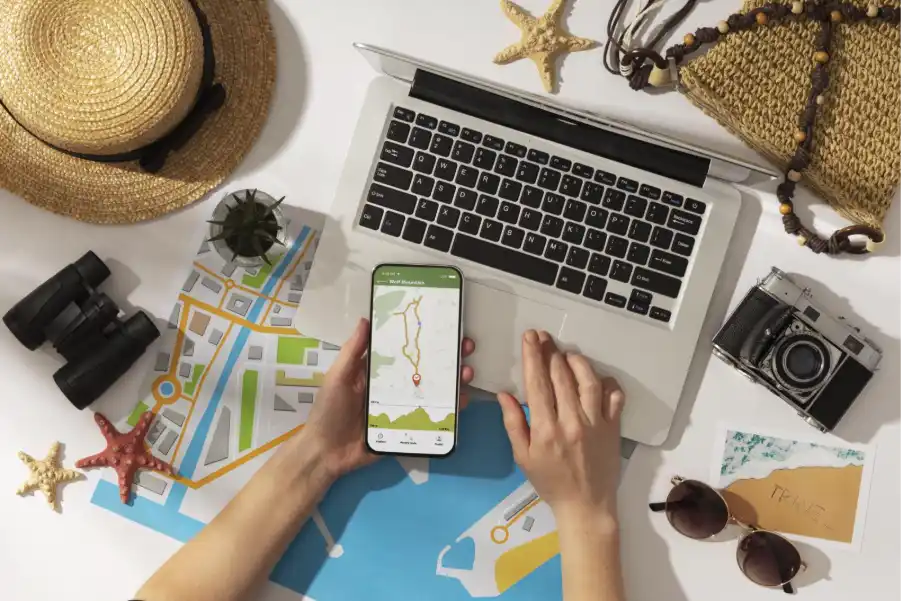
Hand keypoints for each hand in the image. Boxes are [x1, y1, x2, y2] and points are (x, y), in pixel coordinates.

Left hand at [302, 318, 475, 479]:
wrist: (326, 454)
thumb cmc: (328, 412)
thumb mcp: (337, 378)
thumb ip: (352, 352)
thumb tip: (366, 319)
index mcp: (378, 371)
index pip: (406, 349)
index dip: (424, 338)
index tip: (444, 325)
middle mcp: (395, 386)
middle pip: (427, 368)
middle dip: (449, 356)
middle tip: (466, 346)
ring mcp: (405, 407)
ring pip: (435, 390)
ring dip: (454, 380)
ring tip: (466, 373)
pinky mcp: (409, 428)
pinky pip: (434, 417)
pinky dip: (451, 409)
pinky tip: (462, 401)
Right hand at [497, 330, 624, 527]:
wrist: (586, 506)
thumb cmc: (550, 482)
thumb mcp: (522, 457)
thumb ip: (513, 423)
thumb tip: (504, 395)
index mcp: (545, 429)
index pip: (537, 383)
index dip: (533, 356)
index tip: (529, 338)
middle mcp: (571, 421)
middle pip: (561, 376)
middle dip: (550, 351)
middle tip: (543, 336)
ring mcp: (596, 423)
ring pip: (588, 380)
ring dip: (576, 361)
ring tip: (566, 353)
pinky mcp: (614, 427)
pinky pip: (615, 397)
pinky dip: (607, 382)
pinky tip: (597, 377)